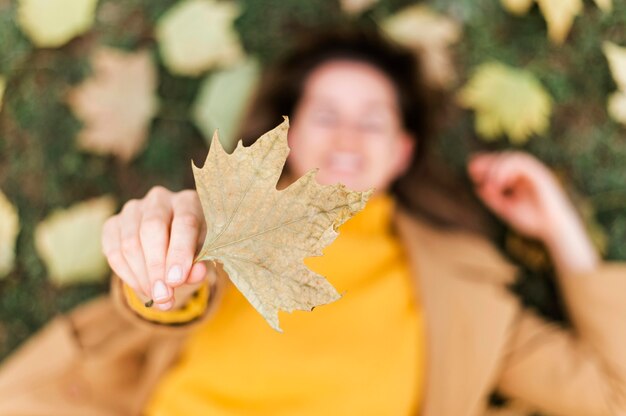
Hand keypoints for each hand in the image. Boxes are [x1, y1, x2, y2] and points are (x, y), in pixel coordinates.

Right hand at [101, 187, 208, 309]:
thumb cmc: (192, 249)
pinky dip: (127, 275)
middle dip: (156, 267)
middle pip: (152, 229)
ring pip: (130, 242)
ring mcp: (133, 209)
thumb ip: (199, 264)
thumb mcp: (202, 256)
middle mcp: (160, 199)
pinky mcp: (113, 223)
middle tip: (163, 296)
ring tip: (156, 297)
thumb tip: (195, 274)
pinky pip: (113, 251)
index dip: (179, 253)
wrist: (171, 246)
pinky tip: (142, 289)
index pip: (184, 222)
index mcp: (188, 201)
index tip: (176, 280)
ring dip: (142, 275)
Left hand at [468, 151, 597, 272]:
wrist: (554, 230)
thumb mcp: (507, 209)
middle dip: (487, 162)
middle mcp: (527, 172)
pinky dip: (508, 170)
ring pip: (513, 158)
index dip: (485, 164)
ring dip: (497, 167)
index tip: (471, 171)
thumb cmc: (533, 221)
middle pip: (504, 158)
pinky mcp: (541, 174)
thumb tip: (478, 188)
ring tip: (489, 182)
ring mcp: (534, 172)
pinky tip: (499, 183)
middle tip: (472, 170)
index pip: (500, 164)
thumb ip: (493, 199)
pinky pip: (523, 164)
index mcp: (519, 179)